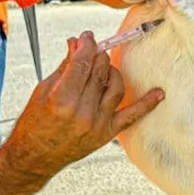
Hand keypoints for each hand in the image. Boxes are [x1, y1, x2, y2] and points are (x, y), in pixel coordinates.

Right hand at [9, 31, 163, 178]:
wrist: (35, 157)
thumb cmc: (34, 124)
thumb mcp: (43, 91)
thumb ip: (64, 67)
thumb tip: (76, 44)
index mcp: (61, 100)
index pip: (82, 63)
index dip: (87, 45)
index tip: (87, 37)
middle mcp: (82, 112)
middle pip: (100, 71)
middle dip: (97, 55)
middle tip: (92, 50)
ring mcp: (97, 124)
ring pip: (116, 86)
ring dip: (112, 71)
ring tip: (103, 69)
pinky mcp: (106, 134)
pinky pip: (132, 116)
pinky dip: (147, 104)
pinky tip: (159, 93)